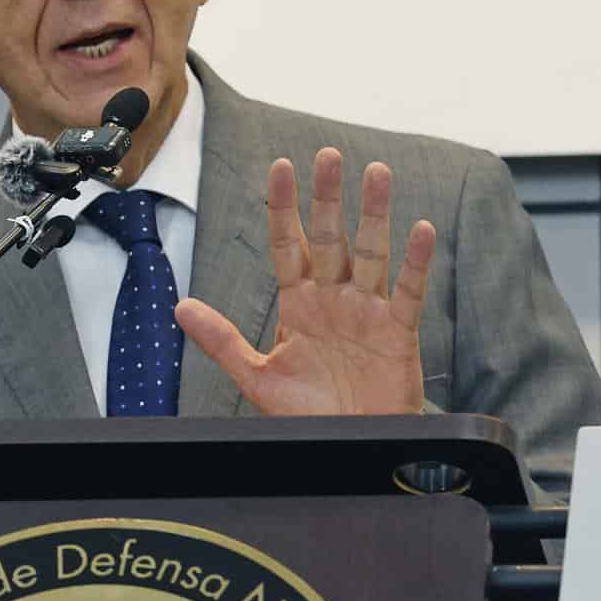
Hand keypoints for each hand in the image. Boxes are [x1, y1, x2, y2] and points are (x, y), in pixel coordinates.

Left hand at [174, 148, 435, 414]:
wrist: (349, 446)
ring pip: (371, 252)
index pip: (289, 245)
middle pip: (331, 238)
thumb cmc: (308, 413)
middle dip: (328, 198)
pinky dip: (416, 262)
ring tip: (377, 172)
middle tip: (329, 154)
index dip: (284, 207)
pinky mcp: (398, 332)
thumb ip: (221, 340)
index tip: (281, 166)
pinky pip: (408, 291)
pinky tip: (420, 230)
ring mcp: (367, 311)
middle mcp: (334, 299)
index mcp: (299, 303)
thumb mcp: (257, 375)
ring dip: (375, 214)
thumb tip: (180, 307)